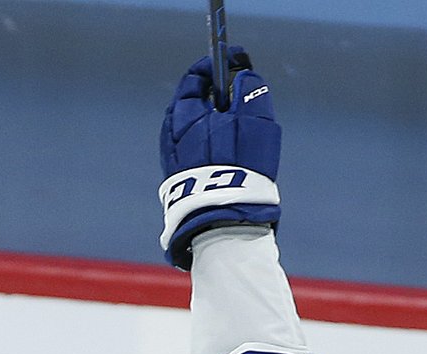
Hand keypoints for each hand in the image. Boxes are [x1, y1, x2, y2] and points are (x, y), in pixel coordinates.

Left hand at [158, 52, 281, 268]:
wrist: (221, 221)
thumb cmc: (241, 167)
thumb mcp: (255, 121)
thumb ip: (250, 91)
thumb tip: (242, 75)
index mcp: (183, 114)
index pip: (196, 77)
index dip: (216, 64)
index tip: (237, 60)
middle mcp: (171, 135)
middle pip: (191, 104)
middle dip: (212, 94)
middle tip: (237, 93)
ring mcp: (172, 161)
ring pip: (191, 131)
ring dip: (210, 124)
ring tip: (234, 130)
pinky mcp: (179, 184)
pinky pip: (192, 154)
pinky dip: (207, 146)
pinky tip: (225, 158)